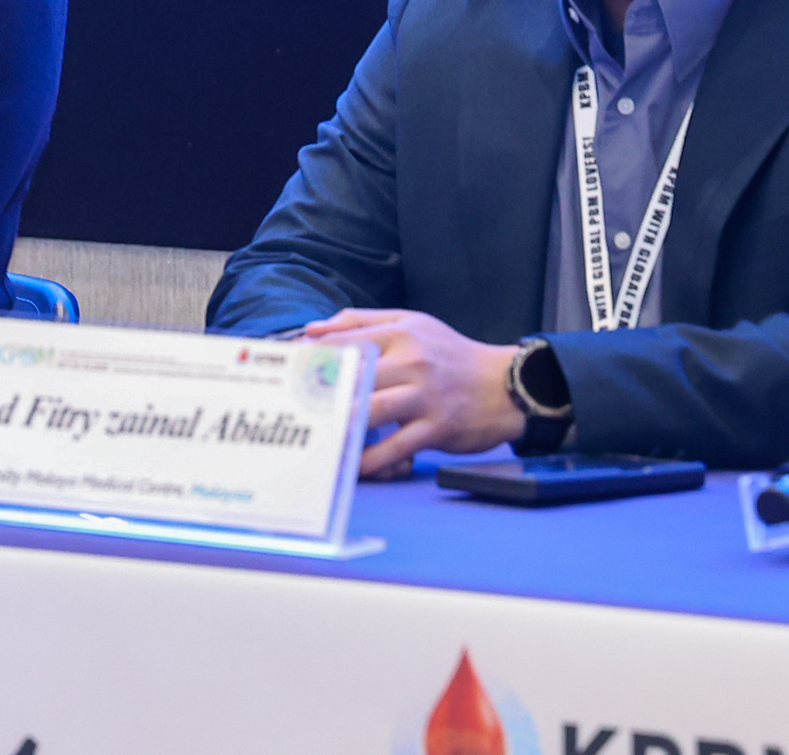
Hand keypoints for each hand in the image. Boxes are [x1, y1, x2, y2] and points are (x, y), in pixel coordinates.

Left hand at [302, 307, 523, 478]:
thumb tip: (313, 329)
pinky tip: (350, 466)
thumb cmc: (451, 355)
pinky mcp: (436, 427)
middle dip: (318, 391)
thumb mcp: (413, 324)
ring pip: (371, 410)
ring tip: (313, 436)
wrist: (507, 385)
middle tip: (288, 407)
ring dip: (339, 425)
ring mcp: (424, 396)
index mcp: (401, 333)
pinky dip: (371, 459)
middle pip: (354, 375)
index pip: (345, 341)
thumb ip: (362, 322)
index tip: (282, 370)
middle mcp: (412, 361)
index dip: (310, 355)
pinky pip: (396, 446)